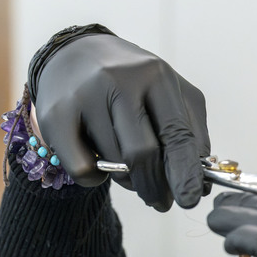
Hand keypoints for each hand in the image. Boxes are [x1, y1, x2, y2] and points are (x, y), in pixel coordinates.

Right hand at [34, 33, 209, 210]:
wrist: (74, 55)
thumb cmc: (132, 83)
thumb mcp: (170, 94)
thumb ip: (191, 133)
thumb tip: (201, 181)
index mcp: (156, 75)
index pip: (176, 134)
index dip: (185, 173)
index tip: (190, 199)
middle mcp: (119, 80)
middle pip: (143, 155)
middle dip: (155, 187)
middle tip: (161, 201)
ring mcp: (85, 96)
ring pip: (114, 165)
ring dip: (128, 180)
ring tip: (128, 168)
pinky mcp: (55, 114)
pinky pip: (82, 169)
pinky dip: (95, 179)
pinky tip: (99, 164)